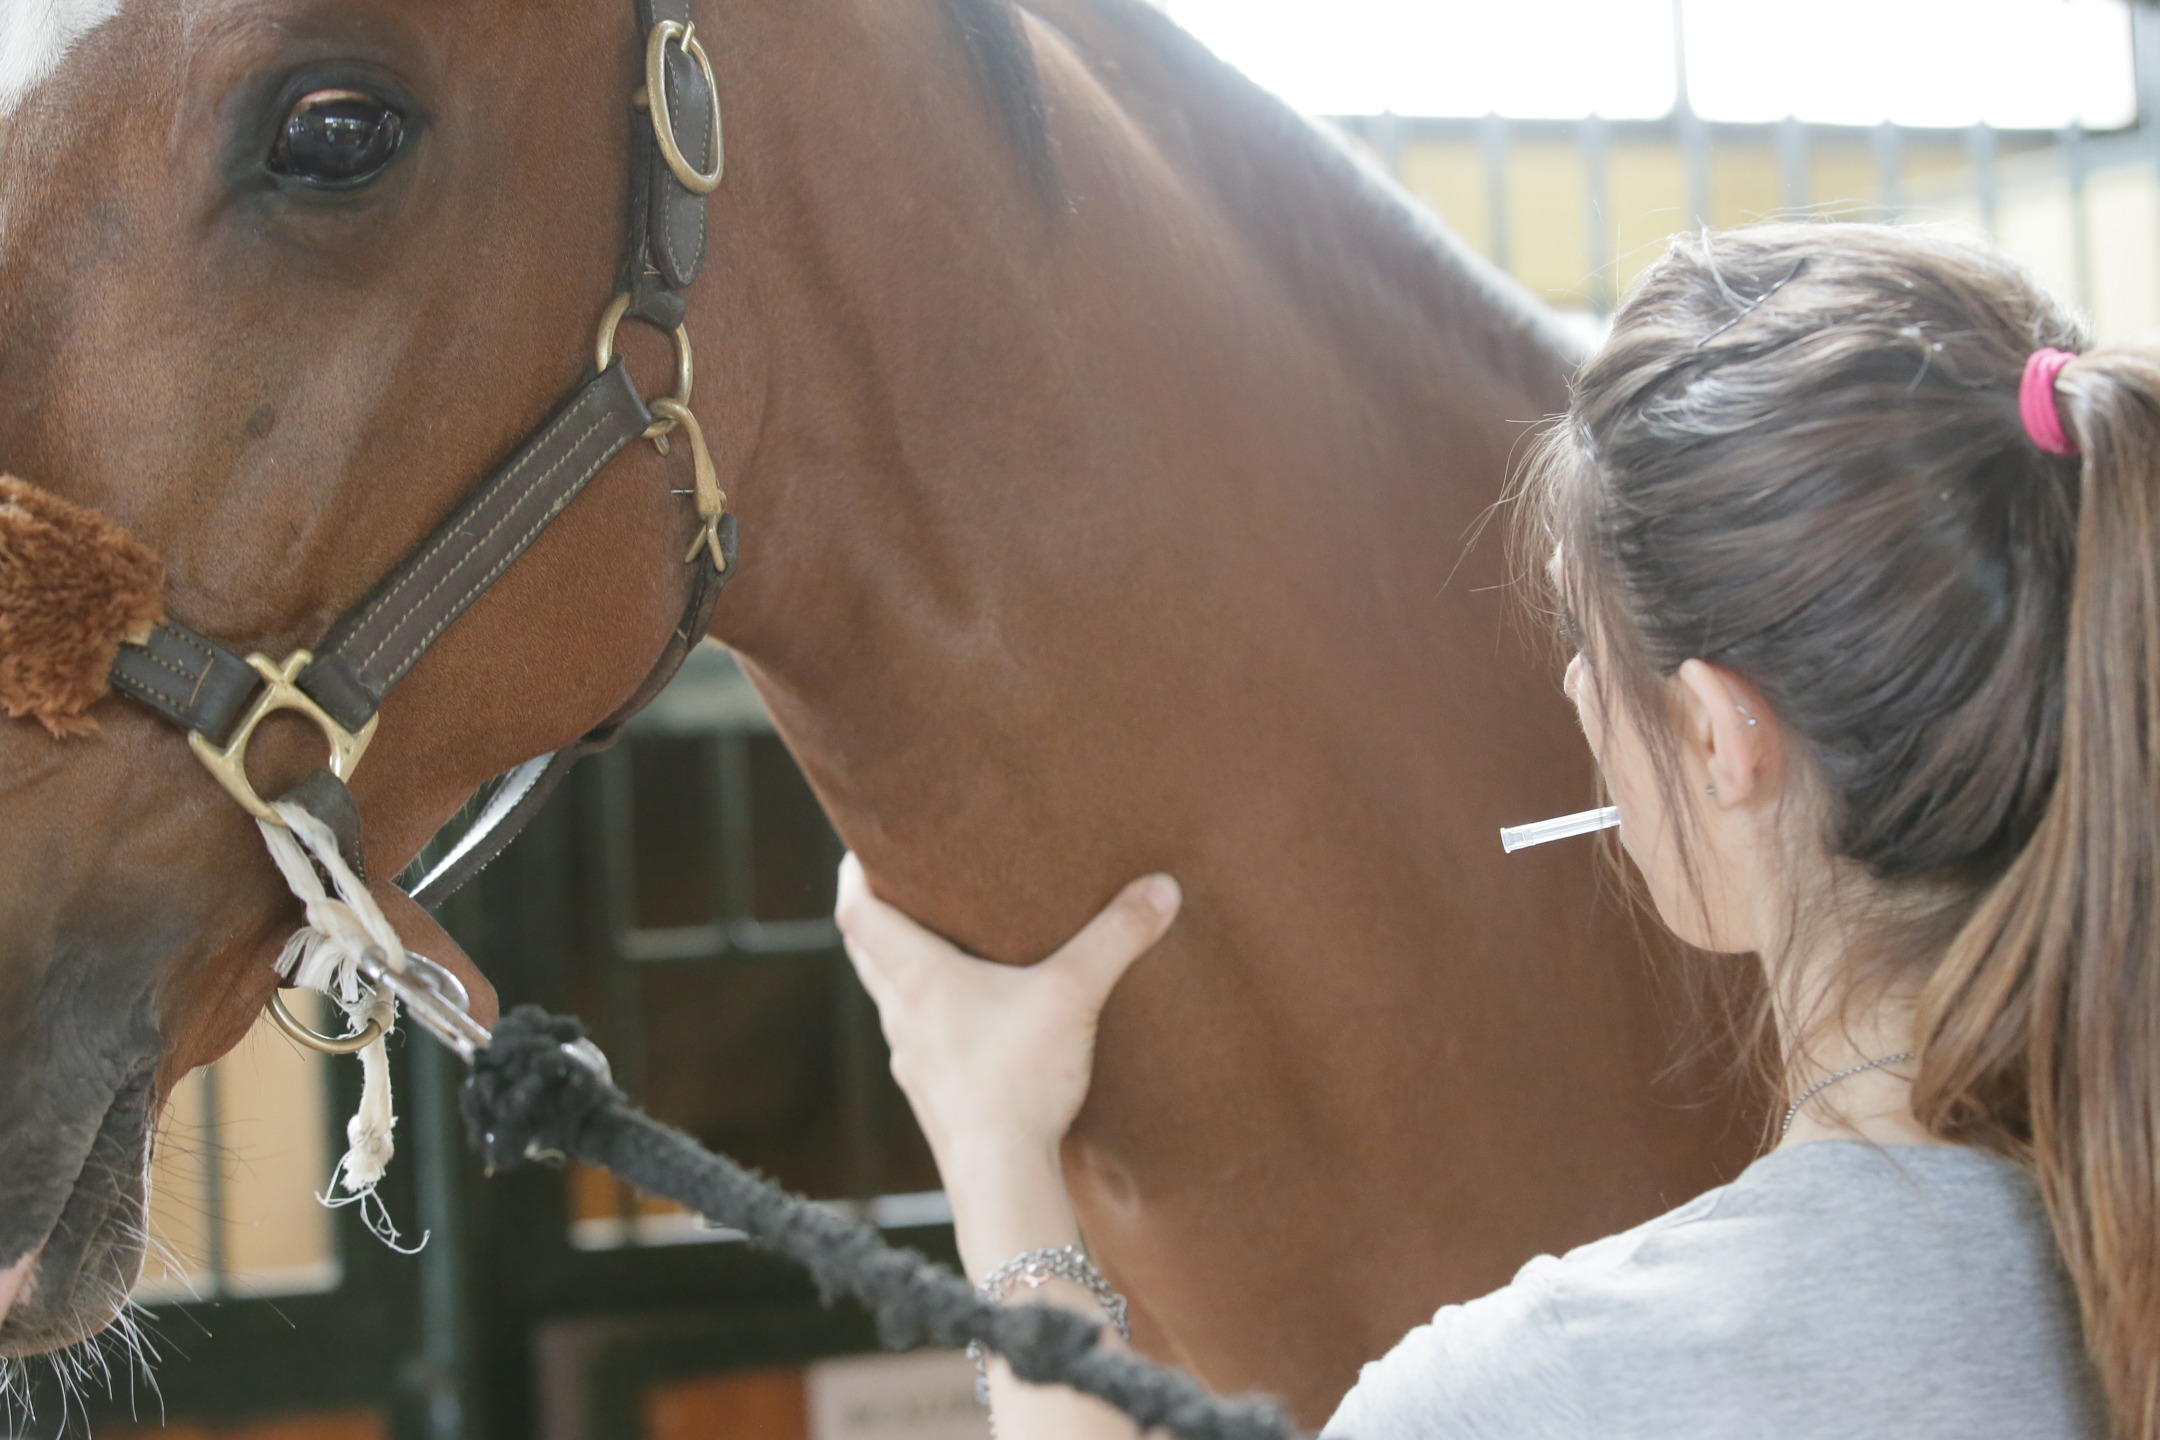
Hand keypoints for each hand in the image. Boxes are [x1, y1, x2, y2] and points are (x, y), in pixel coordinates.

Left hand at [834, 854, 1180, 1175]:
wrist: (1000, 1178)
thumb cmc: (1020, 1080)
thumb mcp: (1074, 995)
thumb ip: (1117, 937)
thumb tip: (1162, 888)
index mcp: (918, 977)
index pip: (857, 912)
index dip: (853, 873)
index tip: (864, 847)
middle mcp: (902, 1014)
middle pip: (866, 950)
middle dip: (878, 912)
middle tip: (902, 882)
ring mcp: (911, 1058)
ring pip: (889, 997)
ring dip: (900, 966)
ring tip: (937, 944)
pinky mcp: (931, 1094)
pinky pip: (916, 1039)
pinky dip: (927, 1014)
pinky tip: (967, 1019)